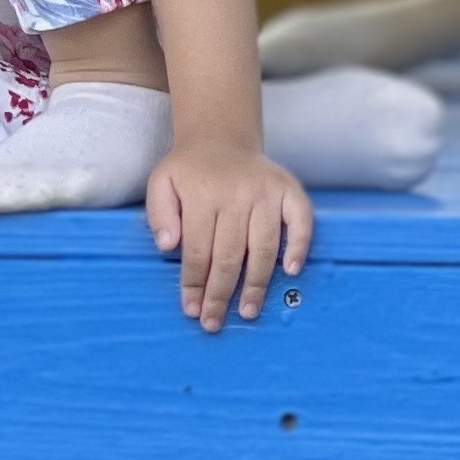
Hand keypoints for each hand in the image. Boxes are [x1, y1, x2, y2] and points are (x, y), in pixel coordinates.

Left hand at [145, 139, 309, 330]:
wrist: (220, 137)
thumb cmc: (190, 170)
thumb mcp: (161, 183)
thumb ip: (159, 215)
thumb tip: (167, 247)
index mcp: (202, 193)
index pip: (197, 249)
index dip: (194, 283)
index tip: (192, 310)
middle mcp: (237, 193)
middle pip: (229, 255)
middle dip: (221, 294)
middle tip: (215, 322)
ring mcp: (266, 192)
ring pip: (264, 246)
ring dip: (257, 284)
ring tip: (249, 311)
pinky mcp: (289, 189)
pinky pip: (301, 221)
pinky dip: (299, 246)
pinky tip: (290, 271)